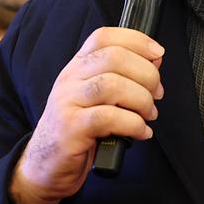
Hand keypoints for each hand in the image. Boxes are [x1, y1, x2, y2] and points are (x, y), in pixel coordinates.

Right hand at [11, 27, 163, 203]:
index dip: (135, 40)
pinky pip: (108, 118)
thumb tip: (154, 59)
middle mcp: (69, 79)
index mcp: (77, 67)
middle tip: (156, 94)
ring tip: (149, 114)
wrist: (45, 166)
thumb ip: (120, 77)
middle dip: (146, 74)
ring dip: (141, 99)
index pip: (103, 37)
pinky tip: (141, 132)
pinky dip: (133, 124)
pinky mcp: (70, 129)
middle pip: (114, 57)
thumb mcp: (96, 98)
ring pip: (112, 85)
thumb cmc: (78, 131)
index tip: (158, 53)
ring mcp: (67, 102)